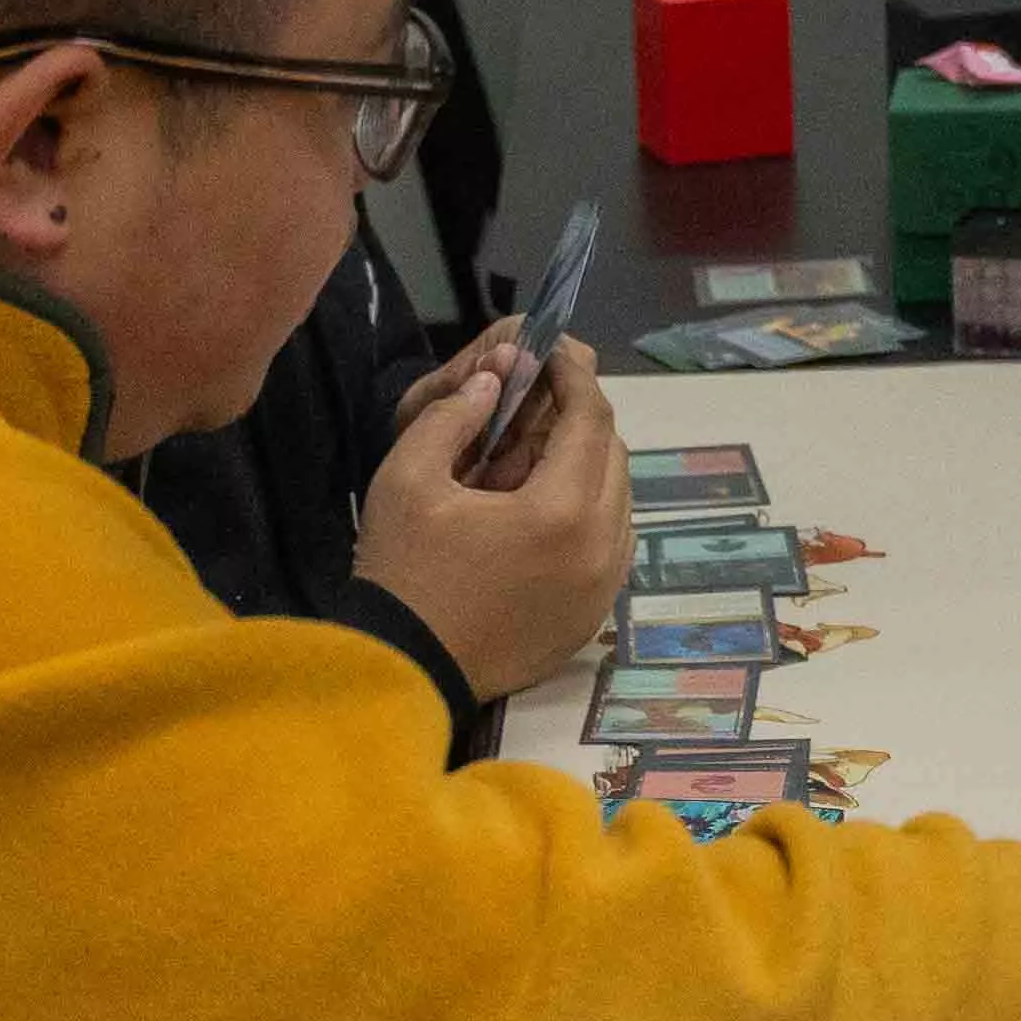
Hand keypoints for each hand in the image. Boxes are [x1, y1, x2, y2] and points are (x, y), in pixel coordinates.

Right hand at [357, 334, 627, 696]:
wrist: (405, 669)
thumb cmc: (402, 571)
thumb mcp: (407, 478)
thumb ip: (452, 415)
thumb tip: (494, 376)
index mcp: (561, 511)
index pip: (590, 420)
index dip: (574, 375)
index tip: (555, 350)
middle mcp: (601, 549)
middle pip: (614, 457)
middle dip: (583, 418)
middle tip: (542, 397)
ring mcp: (604, 588)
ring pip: (619, 501)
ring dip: (589, 465)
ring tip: (538, 451)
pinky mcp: (594, 616)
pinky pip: (612, 544)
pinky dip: (590, 511)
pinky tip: (546, 505)